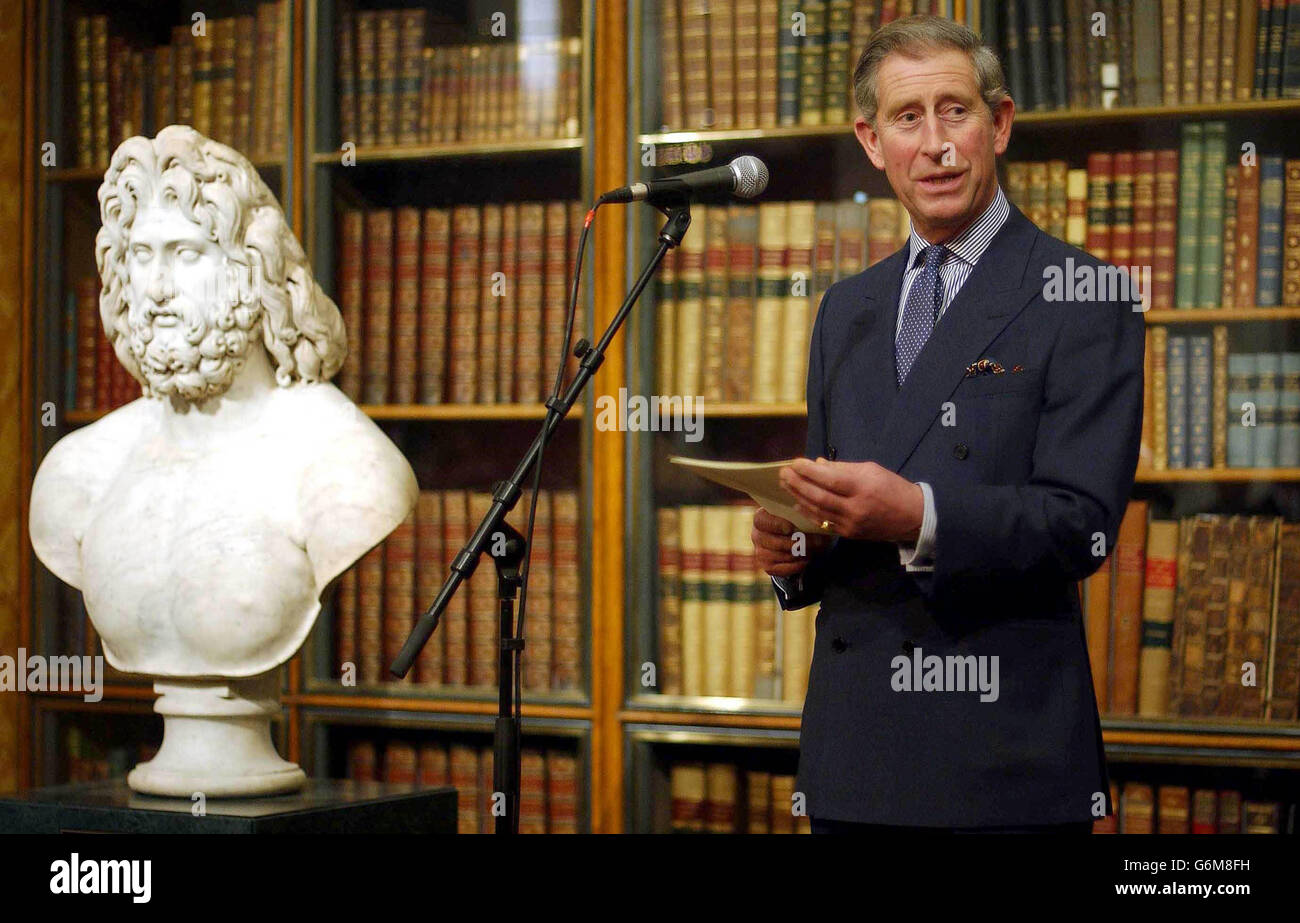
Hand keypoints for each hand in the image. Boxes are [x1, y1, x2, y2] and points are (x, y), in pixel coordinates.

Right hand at [751, 507, 834, 577]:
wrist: (793, 539)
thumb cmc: (796, 522)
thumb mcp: (797, 515)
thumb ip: (802, 515)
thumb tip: (816, 522)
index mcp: (761, 517)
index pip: (762, 521)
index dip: (776, 525)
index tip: (791, 528)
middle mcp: (757, 535)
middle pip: (773, 542)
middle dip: (796, 543)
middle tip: (815, 542)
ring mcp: (760, 552)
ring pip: (781, 556)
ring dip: (800, 554)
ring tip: (814, 549)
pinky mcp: (767, 566)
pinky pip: (783, 569)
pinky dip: (798, 565)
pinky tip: (807, 559)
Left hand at [779, 457, 923, 542]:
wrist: (913, 517)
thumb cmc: (892, 487)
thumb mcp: (871, 470)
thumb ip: (843, 468)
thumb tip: (817, 465)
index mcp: (862, 487)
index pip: (829, 478)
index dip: (808, 471)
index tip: (794, 462)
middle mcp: (854, 507)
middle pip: (818, 496)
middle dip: (797, 484)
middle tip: (783, 473)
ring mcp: (851, 523)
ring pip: (817, 510)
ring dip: (799, 497)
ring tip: (786, 485)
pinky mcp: (849, 533)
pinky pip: (823, 522)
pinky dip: (809, 512)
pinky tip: (798, 503)